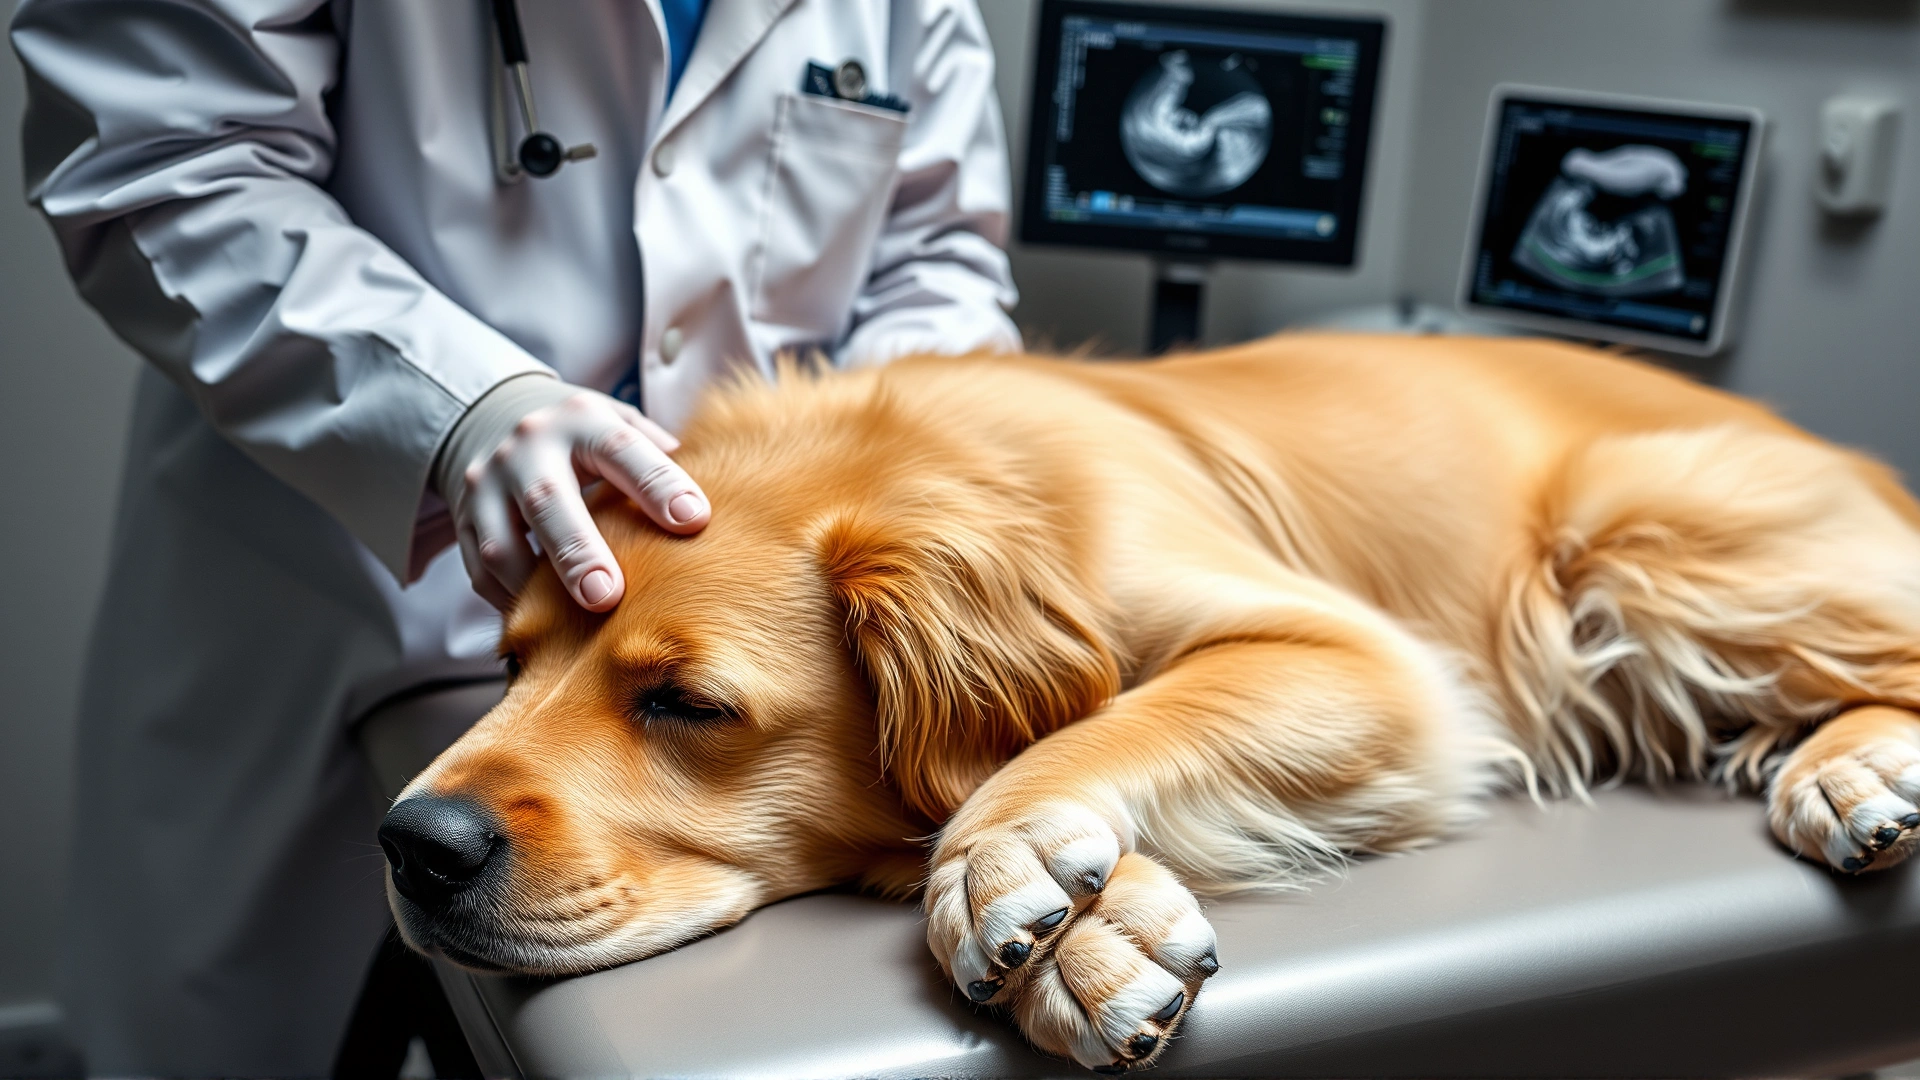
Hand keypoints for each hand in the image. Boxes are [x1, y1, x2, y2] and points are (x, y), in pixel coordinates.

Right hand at [443, 381, 709, 611]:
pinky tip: (544, 627)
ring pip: (502, 546)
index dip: (657, 485)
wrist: (490, 417)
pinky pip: (481, 574)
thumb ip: (660, 458)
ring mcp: (487, 486)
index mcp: (581, 421)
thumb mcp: (619, 424)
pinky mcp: (464, 522)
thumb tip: (711, 504)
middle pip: (547, 502)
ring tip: (571, 630)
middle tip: (606, 596)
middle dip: (576, 552)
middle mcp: (528, 449)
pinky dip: (512, 604)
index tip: (694, 521)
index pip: (621, 449)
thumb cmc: (583, 436)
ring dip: (535, 591)